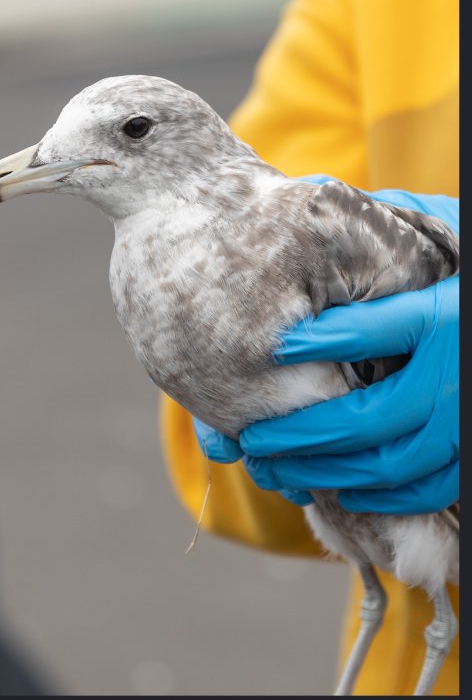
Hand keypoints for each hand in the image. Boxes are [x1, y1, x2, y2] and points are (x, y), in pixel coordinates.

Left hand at [208, 186, 458, 514]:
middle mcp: (456, 372)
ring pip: (390, 461)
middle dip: (300, 432)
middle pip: (369, 415)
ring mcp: (466, 419)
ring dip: (325, 470)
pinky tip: (335, 487)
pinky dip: (378, 494)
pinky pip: (427, 487)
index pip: (373, 331)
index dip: (316, 343)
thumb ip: (388, 229)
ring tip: (274, 464)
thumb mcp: (441, 234)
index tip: (269, 349)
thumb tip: (317, 204)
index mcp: (444, 316)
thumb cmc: (463, 264)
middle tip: (250, 435)